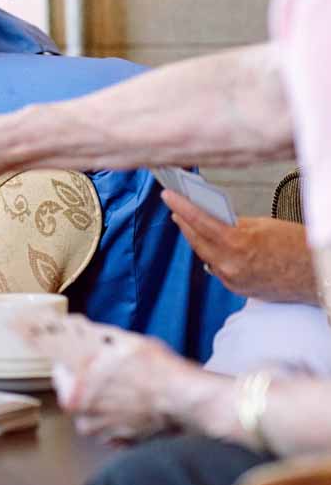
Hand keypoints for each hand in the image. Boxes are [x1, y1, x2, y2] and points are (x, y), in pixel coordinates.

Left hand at [16, 314, 192, 441]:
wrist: (184, 398)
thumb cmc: (153, 368)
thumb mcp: (115, 340)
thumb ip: (86, 336)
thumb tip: (68, 326)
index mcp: (76, 393)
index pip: (58, 370)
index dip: (66, 356)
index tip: (70, 351)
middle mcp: (85, 418)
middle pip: (74, 389)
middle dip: (86, 374)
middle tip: (104, 362)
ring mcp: (103, 433)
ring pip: (91, 406)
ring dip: (100, 393)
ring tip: (120, 379)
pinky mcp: (122, 442)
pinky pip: (108, 422)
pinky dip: (114, 410)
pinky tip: (129, 397)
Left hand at [162, 190, 316, 302]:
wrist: (316, 277)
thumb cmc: (296, 246)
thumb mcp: (262, 224)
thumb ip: (233, 222)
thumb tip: (213, 217)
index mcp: (237, 244)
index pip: (200, 221)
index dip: (181, 206)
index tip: (168, 195)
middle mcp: (231, 265)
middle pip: (196, 239)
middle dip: (184, 221)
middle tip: (174, 204)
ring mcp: (233, 280)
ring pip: (204, 254)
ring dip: (194, 236)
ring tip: (184, 220)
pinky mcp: (237, 289)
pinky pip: (216, 267)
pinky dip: (209, 252)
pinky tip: (205, 241)